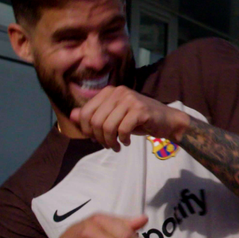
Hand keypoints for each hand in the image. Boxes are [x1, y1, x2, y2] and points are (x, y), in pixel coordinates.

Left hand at [69, 86, 189, 150]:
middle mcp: (118, 92)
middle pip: (96, 120)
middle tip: (107, 145)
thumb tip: (72, 116)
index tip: (95, 139)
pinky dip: (122, 139)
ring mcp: (130, 100)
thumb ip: (93, 115)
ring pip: (108, 126)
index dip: (87, 129)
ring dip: (110, 141)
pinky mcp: (141, 110)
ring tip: (115, 146)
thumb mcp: (113, 117)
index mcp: (109, 91)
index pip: (86, 112)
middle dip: (99, 138)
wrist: (167, 121)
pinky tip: (126, 142)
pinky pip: (123, 129)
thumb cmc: (139, 119)